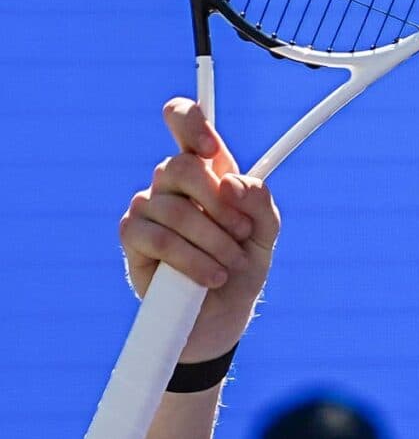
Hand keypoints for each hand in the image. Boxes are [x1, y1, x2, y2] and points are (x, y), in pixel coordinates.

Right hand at [120, 100, 277, 358]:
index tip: (209, 147)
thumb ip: (258, 202)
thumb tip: (230, 182)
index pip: (184, 124)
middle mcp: (172, 184)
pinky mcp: (133, 239)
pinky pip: (159, 239)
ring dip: (214, 242)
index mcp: (208, 172)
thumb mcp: (265, 233)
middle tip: (243, 234)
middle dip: (221, 205)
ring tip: (230, 266)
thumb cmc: (242, 268)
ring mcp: (148, 209)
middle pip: (183, 167)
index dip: (190, 122)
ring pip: (175, 209)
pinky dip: (193, 260)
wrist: (222, 316)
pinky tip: (212, 277)